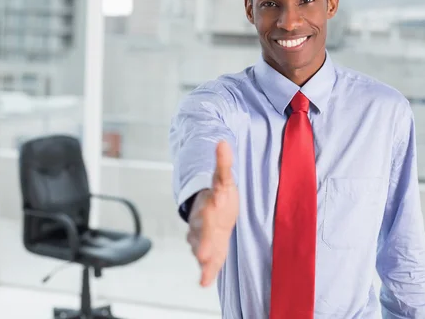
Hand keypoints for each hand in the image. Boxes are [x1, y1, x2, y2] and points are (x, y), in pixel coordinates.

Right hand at [187, 140, 238, 286]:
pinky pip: (208, 261)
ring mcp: (204, 237)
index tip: (214, 211)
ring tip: (205, 271)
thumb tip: (222, 142)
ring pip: (201, 248)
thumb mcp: (223, 179)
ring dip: (204, 260)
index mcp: (207, 206)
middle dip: (202, 244)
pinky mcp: (211, 249)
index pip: (207, 211)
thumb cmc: (219, 194)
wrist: (209, 207)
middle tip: (203, 254)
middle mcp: (201, 223)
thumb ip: (223, 164)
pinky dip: (206, 272)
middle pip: (201, 234)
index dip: (209, 214)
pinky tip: (204, 281)